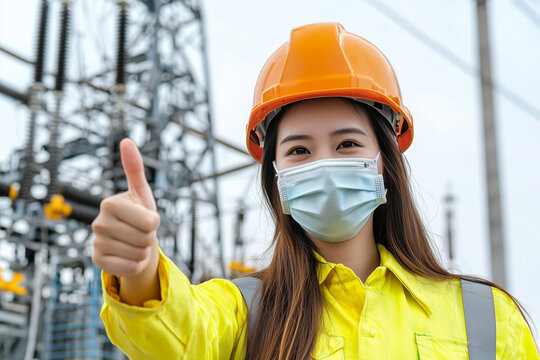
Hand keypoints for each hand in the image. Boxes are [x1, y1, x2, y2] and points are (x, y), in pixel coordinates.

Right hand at [91, 138, 160, 277]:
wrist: (131, 240)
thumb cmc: (139, 214)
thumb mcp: (141, 192)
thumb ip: (135, 168)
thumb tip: (126, 140)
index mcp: (110, 203)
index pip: (150, 222)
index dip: (154, 223)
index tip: (145, 217)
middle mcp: (98, 223)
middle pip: (145, 238)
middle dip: (149, 238)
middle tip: (140, 232)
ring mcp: (96, 243)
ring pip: (138, 254)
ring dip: (143, 251)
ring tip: (134, 243)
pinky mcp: (98, 261)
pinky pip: (129, 267)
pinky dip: (135, 264)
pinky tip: (128, 256)